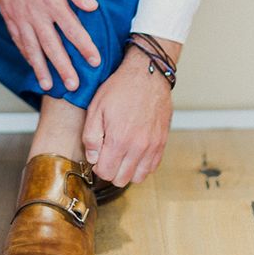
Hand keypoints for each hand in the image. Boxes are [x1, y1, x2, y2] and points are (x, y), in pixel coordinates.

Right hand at [0, 0, 100, 91]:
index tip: (94, 61)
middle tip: (73, 86)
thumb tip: (92, 6)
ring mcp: (19, 16)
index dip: (84, 47)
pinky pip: (18, 40)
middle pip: (52, 46)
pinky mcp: (8, 15)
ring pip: (32, 48)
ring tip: (49, 86)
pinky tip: (32, 64)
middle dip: (64, 68)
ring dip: (41, 69)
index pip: (72, 29)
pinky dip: (25, 55)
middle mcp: (35, 13)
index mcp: (51, 0)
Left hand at [81, 38, 180, 185]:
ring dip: (127, 171)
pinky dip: (142, 166)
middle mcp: (138, 147)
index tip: (97, 156)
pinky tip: (134, 153)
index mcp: (118, 140)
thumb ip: (91, 137)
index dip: (97, 167)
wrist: (147, 75)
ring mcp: (153, 146)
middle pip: (121, 179)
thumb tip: (92, 158)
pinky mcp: (162, 142)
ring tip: (121, 155)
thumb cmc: (120, 88)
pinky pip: (152, 167)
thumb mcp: (96, 108)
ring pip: (138, 177)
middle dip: (111, 171)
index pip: (105, 173)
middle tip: (107, 155)